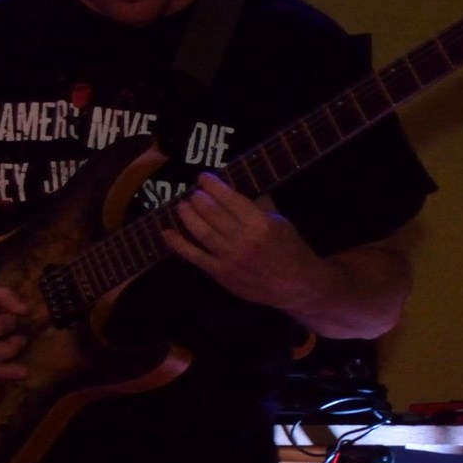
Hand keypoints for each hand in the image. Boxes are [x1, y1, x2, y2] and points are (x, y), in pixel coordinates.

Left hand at [156, 172, 322, 311]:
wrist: (296, 285)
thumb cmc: (289, 249)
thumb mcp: (280, 221)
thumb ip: (258, 205)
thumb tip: (234, 188)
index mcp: (260, 224)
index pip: (231, 199)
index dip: (214, 186)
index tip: (203, 177)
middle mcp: (244, 240)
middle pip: (213, 214)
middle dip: (199, 199)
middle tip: (192, 192)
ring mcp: (230, 258)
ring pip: (201, 232)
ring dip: (187, 216)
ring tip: (181, 206)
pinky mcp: (220, 273)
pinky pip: (194, 256)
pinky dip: (177, 244)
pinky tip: (166, 232)